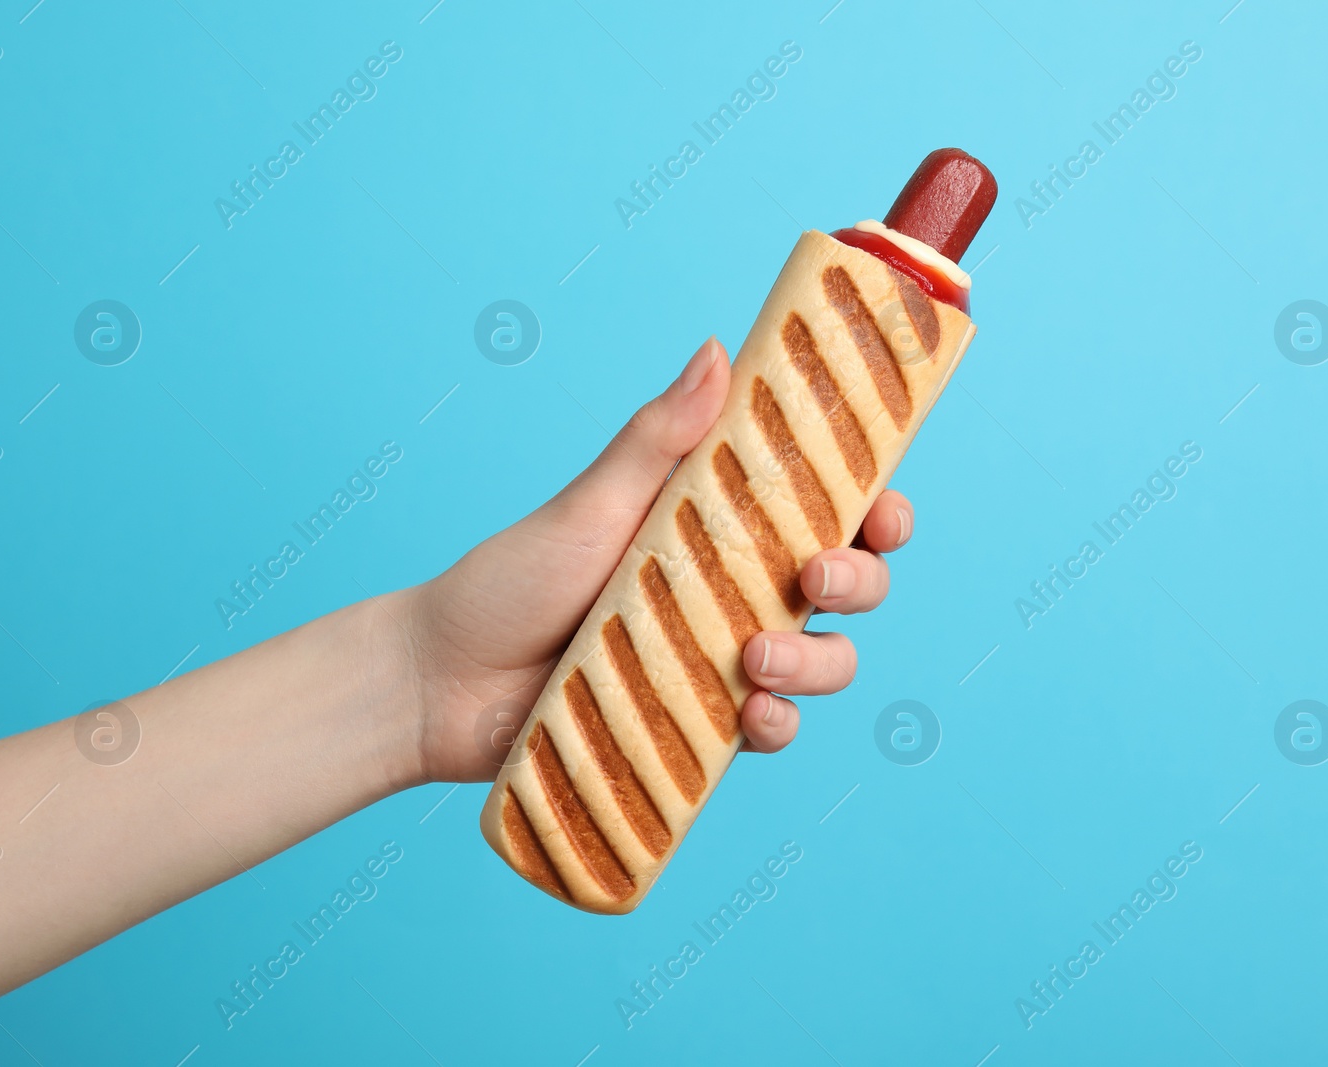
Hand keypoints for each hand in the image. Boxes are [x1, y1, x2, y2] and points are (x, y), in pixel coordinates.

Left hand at [398, 337, 914, 781]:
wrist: (444, 683)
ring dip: (818, 662)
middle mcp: (736, 590)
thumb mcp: (590, 504)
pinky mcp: (702, 726)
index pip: (827, 509)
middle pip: (850, 585)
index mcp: (722, 525)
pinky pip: (772, 730)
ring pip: (825, 660)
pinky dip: (779, 725)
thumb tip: (719, 349)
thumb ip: (658, 438)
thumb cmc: (512, 579)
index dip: (877, 508)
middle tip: (813, 576)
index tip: (883, 507)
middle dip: (859, 580)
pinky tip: (752, 717)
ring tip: (755, 659)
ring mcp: (724, 660)